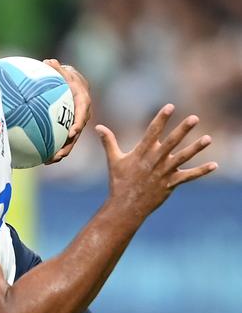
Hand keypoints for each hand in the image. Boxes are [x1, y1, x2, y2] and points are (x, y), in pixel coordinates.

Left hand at [43, 59, 91, 162]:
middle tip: (58, 155)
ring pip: (70, 141)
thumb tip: (49, 61)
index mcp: (82, 101)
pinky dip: (54, 148)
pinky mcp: (69, 128)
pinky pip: (62, 140)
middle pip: (76, 133)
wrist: (73, 83)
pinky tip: (41, 156)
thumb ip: (56, 68)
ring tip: (48, 161)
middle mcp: (82, 115)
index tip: (72, 133)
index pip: (82, 114)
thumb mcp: (62, 71)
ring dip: (61, 152)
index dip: (78, 124)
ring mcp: (76, 123)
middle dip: (68, 146)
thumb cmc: (65, 76)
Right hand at [96, 104, 217, 218]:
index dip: (161, 119)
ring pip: (182, 158)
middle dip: (182, 130)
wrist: (125, 206)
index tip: (170, 106)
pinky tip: (214, 165)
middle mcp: (154, 161)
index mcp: (141, 153)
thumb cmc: (119, 182)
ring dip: (195, 149)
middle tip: (194, 118)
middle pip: (170, 143)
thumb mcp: (113, 160)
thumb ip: (108, 142)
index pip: (152, 132)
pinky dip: (201, 172)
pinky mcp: (170, 184)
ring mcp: (163, 173)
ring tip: (208, 139)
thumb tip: (98, 127)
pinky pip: (188, 177)